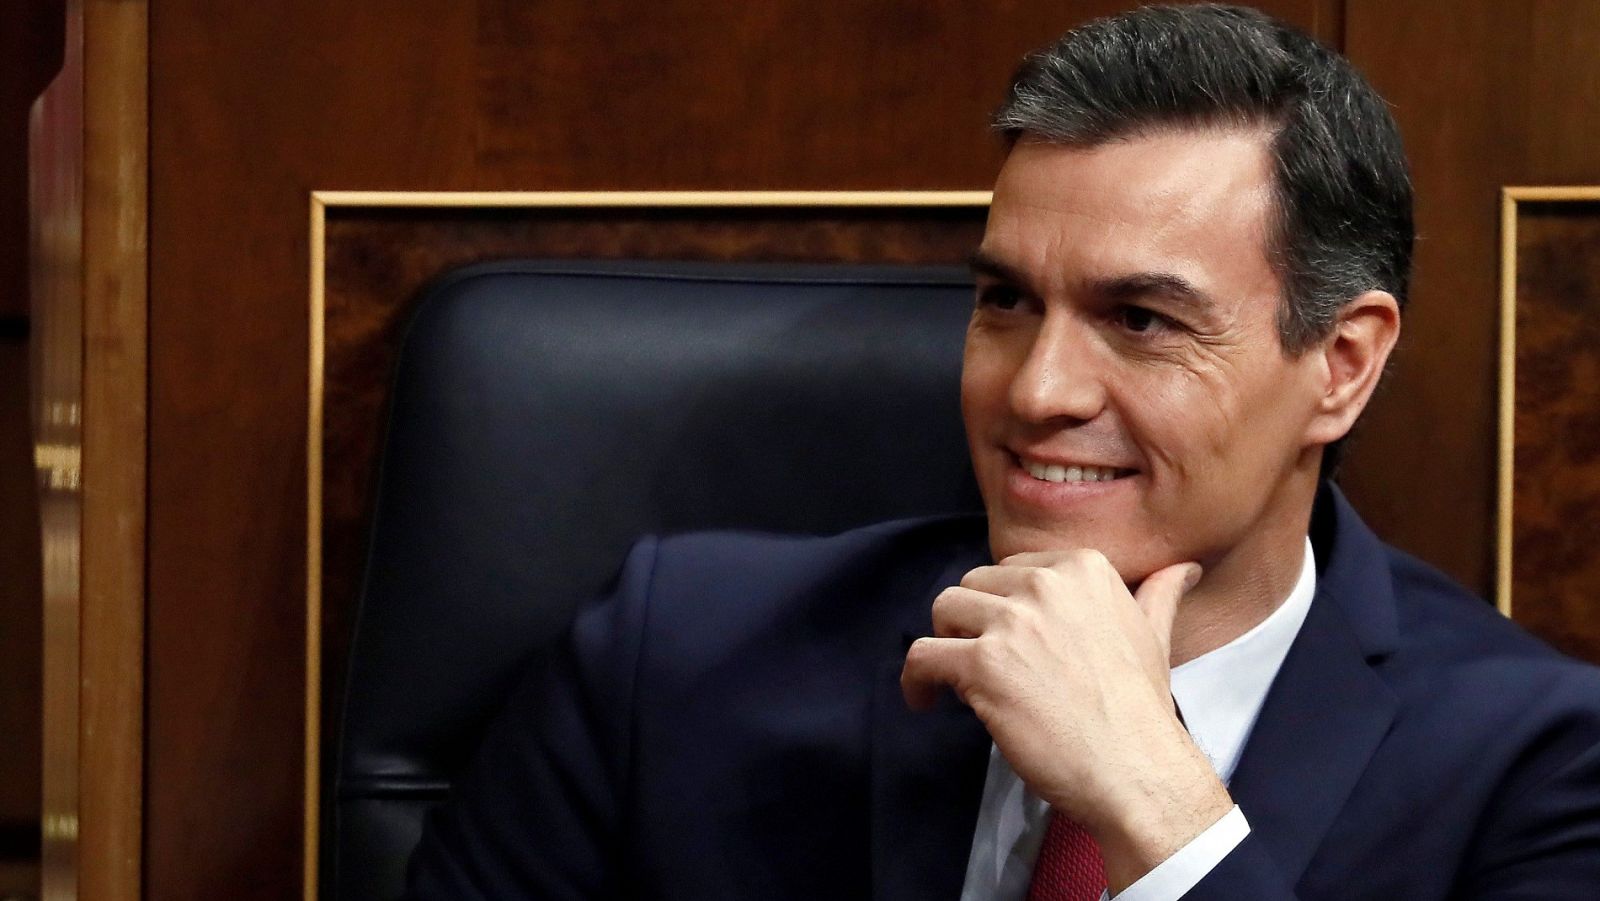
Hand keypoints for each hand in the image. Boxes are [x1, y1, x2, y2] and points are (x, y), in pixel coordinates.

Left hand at [899, 550, 1231, 890]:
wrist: (1137, 769)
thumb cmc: (1142, 710)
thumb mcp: (1155, 636)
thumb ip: (1157, 594)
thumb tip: (1182, 568)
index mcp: (1083, 568)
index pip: (1012, 568)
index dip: (1004, 605)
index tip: (1012, 640)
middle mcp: (1045, 584)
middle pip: (972, 586)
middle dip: (972, 623)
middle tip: (986, 664)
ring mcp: (1012, 623)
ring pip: (943, 611)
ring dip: (945, 644)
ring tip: (958, 680)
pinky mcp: (983, 665)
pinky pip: (922, 656)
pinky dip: (916, 679)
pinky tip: (926, 700)